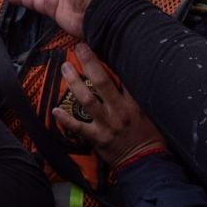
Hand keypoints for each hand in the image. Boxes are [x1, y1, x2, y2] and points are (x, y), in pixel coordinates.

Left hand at [56, 52, 165, 167]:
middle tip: (79, 48)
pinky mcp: (97, 138)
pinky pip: (78, 126)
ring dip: (74, 83)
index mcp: (135, 103)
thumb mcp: (152, 113)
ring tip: (65, 68)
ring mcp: (107, 124)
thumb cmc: (151, 137)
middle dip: (89, 62)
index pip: (124, 76)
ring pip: (87, 100)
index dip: (112, 58)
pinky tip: (55, 110)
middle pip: (102, 82)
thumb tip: (132, 78)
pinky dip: (65, 119)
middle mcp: (119, 111)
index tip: (102, 43)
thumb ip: (140, 97)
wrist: (146, 162)